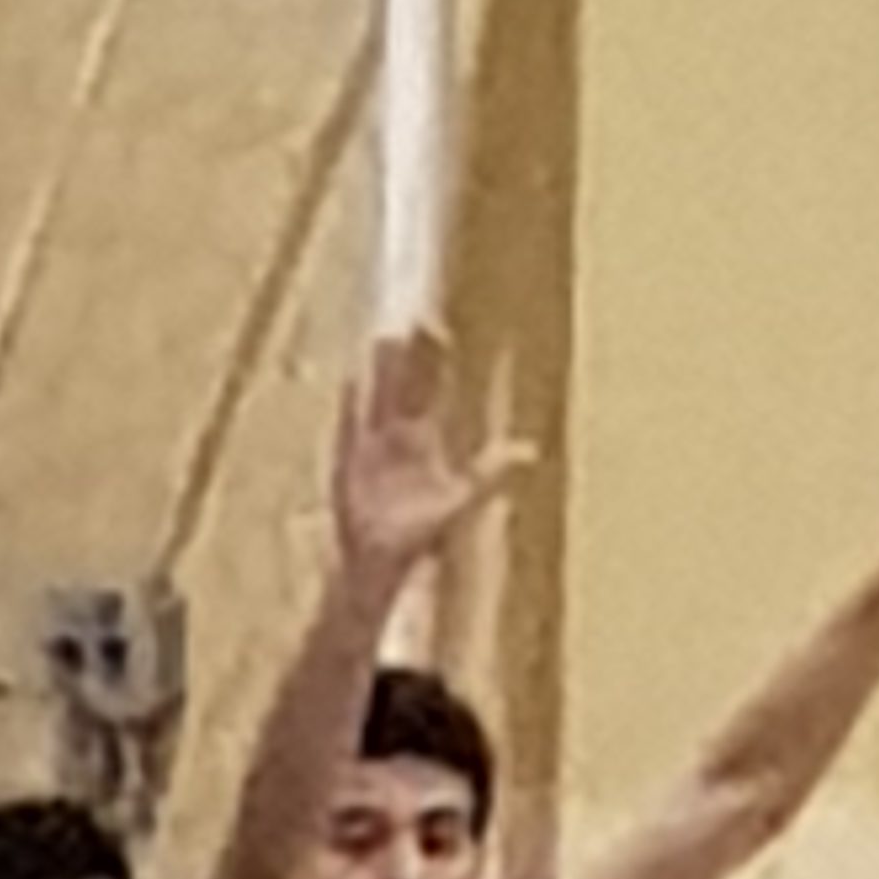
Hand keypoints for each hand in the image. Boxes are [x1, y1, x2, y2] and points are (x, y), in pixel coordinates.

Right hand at [333, 327, 533, 593]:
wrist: (379, 563)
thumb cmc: (417, 534)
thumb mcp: (461, 501)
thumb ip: (491, 471)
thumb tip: (529, 451)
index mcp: (423, 439)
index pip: (430, 387)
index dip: (435, 358)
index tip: (440, 327)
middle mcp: (396, 436)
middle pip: (403, 384)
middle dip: (408, 353)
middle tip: (414, 315)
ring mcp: (370, 447)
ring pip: (377, 398)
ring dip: (381, 371)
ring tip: (385, 336)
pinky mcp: (348, 465)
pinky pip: (350, 429)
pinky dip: (352, 406)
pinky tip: (351, 378)